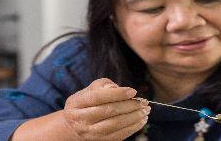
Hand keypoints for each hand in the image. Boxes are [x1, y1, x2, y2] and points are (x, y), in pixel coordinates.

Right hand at [13, 78, 149, 140]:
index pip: (98, 97)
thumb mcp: (90, 90)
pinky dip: (133, 128)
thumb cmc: (87, 103)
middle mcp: (81, 119)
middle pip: (108, 111)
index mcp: (77, 103)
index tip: (133, 91)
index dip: (117, 94)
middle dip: (129, 106)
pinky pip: (118, 135)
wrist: (74, 125)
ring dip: (134, 117)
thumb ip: (103, 86)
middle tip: (144, 102)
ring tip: (145, 111)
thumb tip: (118, 89)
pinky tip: (141, 121)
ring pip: (115, 125)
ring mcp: (90, 132)